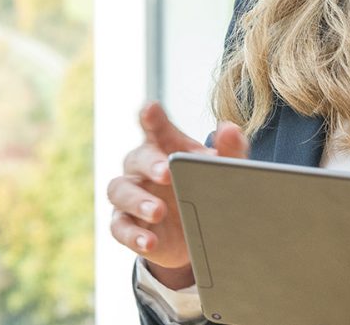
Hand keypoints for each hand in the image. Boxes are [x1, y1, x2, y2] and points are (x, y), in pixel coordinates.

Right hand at [106, 101, 249, 288]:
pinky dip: (133, 235)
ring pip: (120, 191)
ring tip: (158, 211)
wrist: (198, 234)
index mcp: (164, 147)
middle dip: (150, 164)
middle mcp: (141, 167)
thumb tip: (229, 127)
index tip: (151, 108)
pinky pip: (119, 227)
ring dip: (138, 201)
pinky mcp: (125, 224)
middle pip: (136, 158)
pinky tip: (149, 242)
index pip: (155, 128)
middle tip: (166, 172)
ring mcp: (130, 195)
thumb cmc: (205, 188)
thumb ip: (229, 150)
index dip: (151, 117)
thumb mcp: (221, 171)